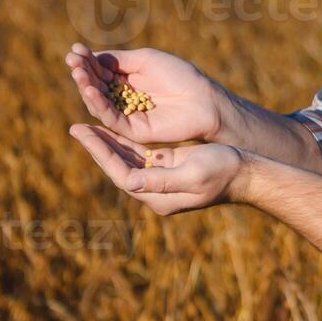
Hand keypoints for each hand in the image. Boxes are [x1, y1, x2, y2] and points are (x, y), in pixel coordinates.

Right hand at [66, 43, 225, 144]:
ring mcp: (127, 115)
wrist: (202, 99)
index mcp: (128, 80)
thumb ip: (117, 60)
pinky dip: (99, 104)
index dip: (87, 61)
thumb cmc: (179, 76)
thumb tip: (89, 56)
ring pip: (99, 103)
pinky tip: (91, 90)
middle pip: (96, 86)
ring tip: (78, 73)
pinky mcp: (132, 130)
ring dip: (86, 87)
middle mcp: (124, 98)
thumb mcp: (145, 60)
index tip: (74, 50)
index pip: (101, 71)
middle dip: (83, 73)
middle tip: (72, 61)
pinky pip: (110, 118)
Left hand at [68, 124, 243, 215]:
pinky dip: (125, 139)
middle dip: (98, 146)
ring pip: (126, 158)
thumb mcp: (193, 174)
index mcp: (157, 196)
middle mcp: (154, 190)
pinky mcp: (166, 167)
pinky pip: (139, 153)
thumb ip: (162, 179)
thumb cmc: (223, 172)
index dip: (100, 153)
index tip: (83, 132)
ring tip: (88, 124)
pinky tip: (113, 126)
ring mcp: (159, 179)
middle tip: (76, 127)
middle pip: (118, 166)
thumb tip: (130, 182)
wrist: (245, 173)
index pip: (120, 173)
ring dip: (108, 141)